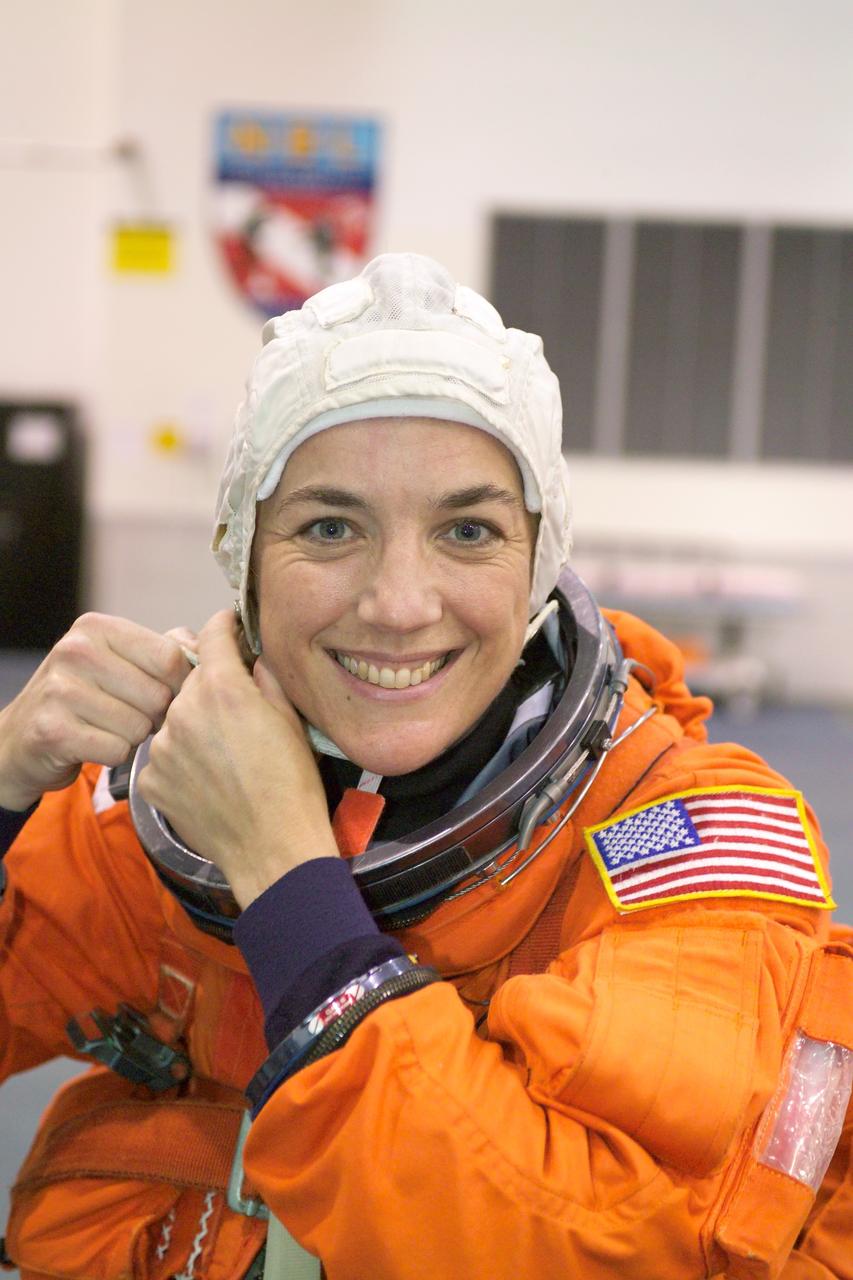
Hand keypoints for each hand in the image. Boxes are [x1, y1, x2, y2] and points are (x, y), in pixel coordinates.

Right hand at [0, 613, 193, 810]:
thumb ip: (167, 650)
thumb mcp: (120, 662)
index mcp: (98, 627)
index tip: (164, 694)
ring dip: (133, 737)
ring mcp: (60, 689)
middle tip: (130, 715)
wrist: (22, 738)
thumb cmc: (86, 698)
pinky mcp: (53, 730)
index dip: (179, 686)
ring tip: (109, 728)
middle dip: (154, 715)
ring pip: (139, 726)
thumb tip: (215, 642)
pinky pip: (117, 750)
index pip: (171, 657)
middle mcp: (76, 650)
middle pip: (158, 695)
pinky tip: (94, 745)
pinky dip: (114, 755)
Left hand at [137, 609, 338, 908]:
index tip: (230, 625)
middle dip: (214, 686)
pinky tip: (209, 779)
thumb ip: (265, 677)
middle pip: (192, 680)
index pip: (212, 634)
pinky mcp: (151, 780)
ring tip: (226, 755)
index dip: (224, 625)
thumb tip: (252, 657)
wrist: (273, 849)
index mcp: (221, 689)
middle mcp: (182, 711)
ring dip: (196, 726)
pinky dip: (183, 761)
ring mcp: (162, 747)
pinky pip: (165, 756)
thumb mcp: (291, 720)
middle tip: (240, 711)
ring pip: (176, 719)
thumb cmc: (293, 785)